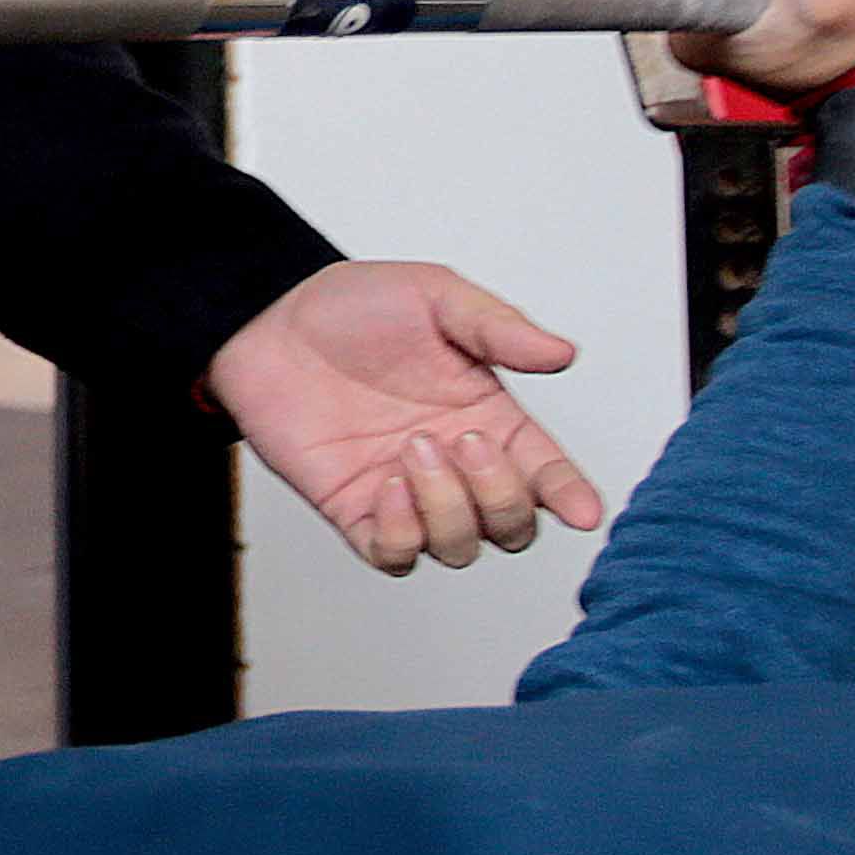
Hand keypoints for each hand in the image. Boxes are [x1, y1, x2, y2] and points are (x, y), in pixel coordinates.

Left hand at [210, 263, 607, 574]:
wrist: (270, 320)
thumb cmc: (354, 307)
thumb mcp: (436, 297)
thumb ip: (499, 329)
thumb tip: (562, 354)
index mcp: (487, 417)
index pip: (545, 473)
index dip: (570, 496)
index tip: (584, 511)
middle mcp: (454, 466)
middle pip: (512, 526)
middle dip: (502, 498)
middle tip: (461, 440)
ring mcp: (406, 493)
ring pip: (460, 549)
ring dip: (447, 508)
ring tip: (412, 447)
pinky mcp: (355, 511)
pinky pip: (396, 557)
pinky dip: (402, 533)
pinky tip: (384, 482)